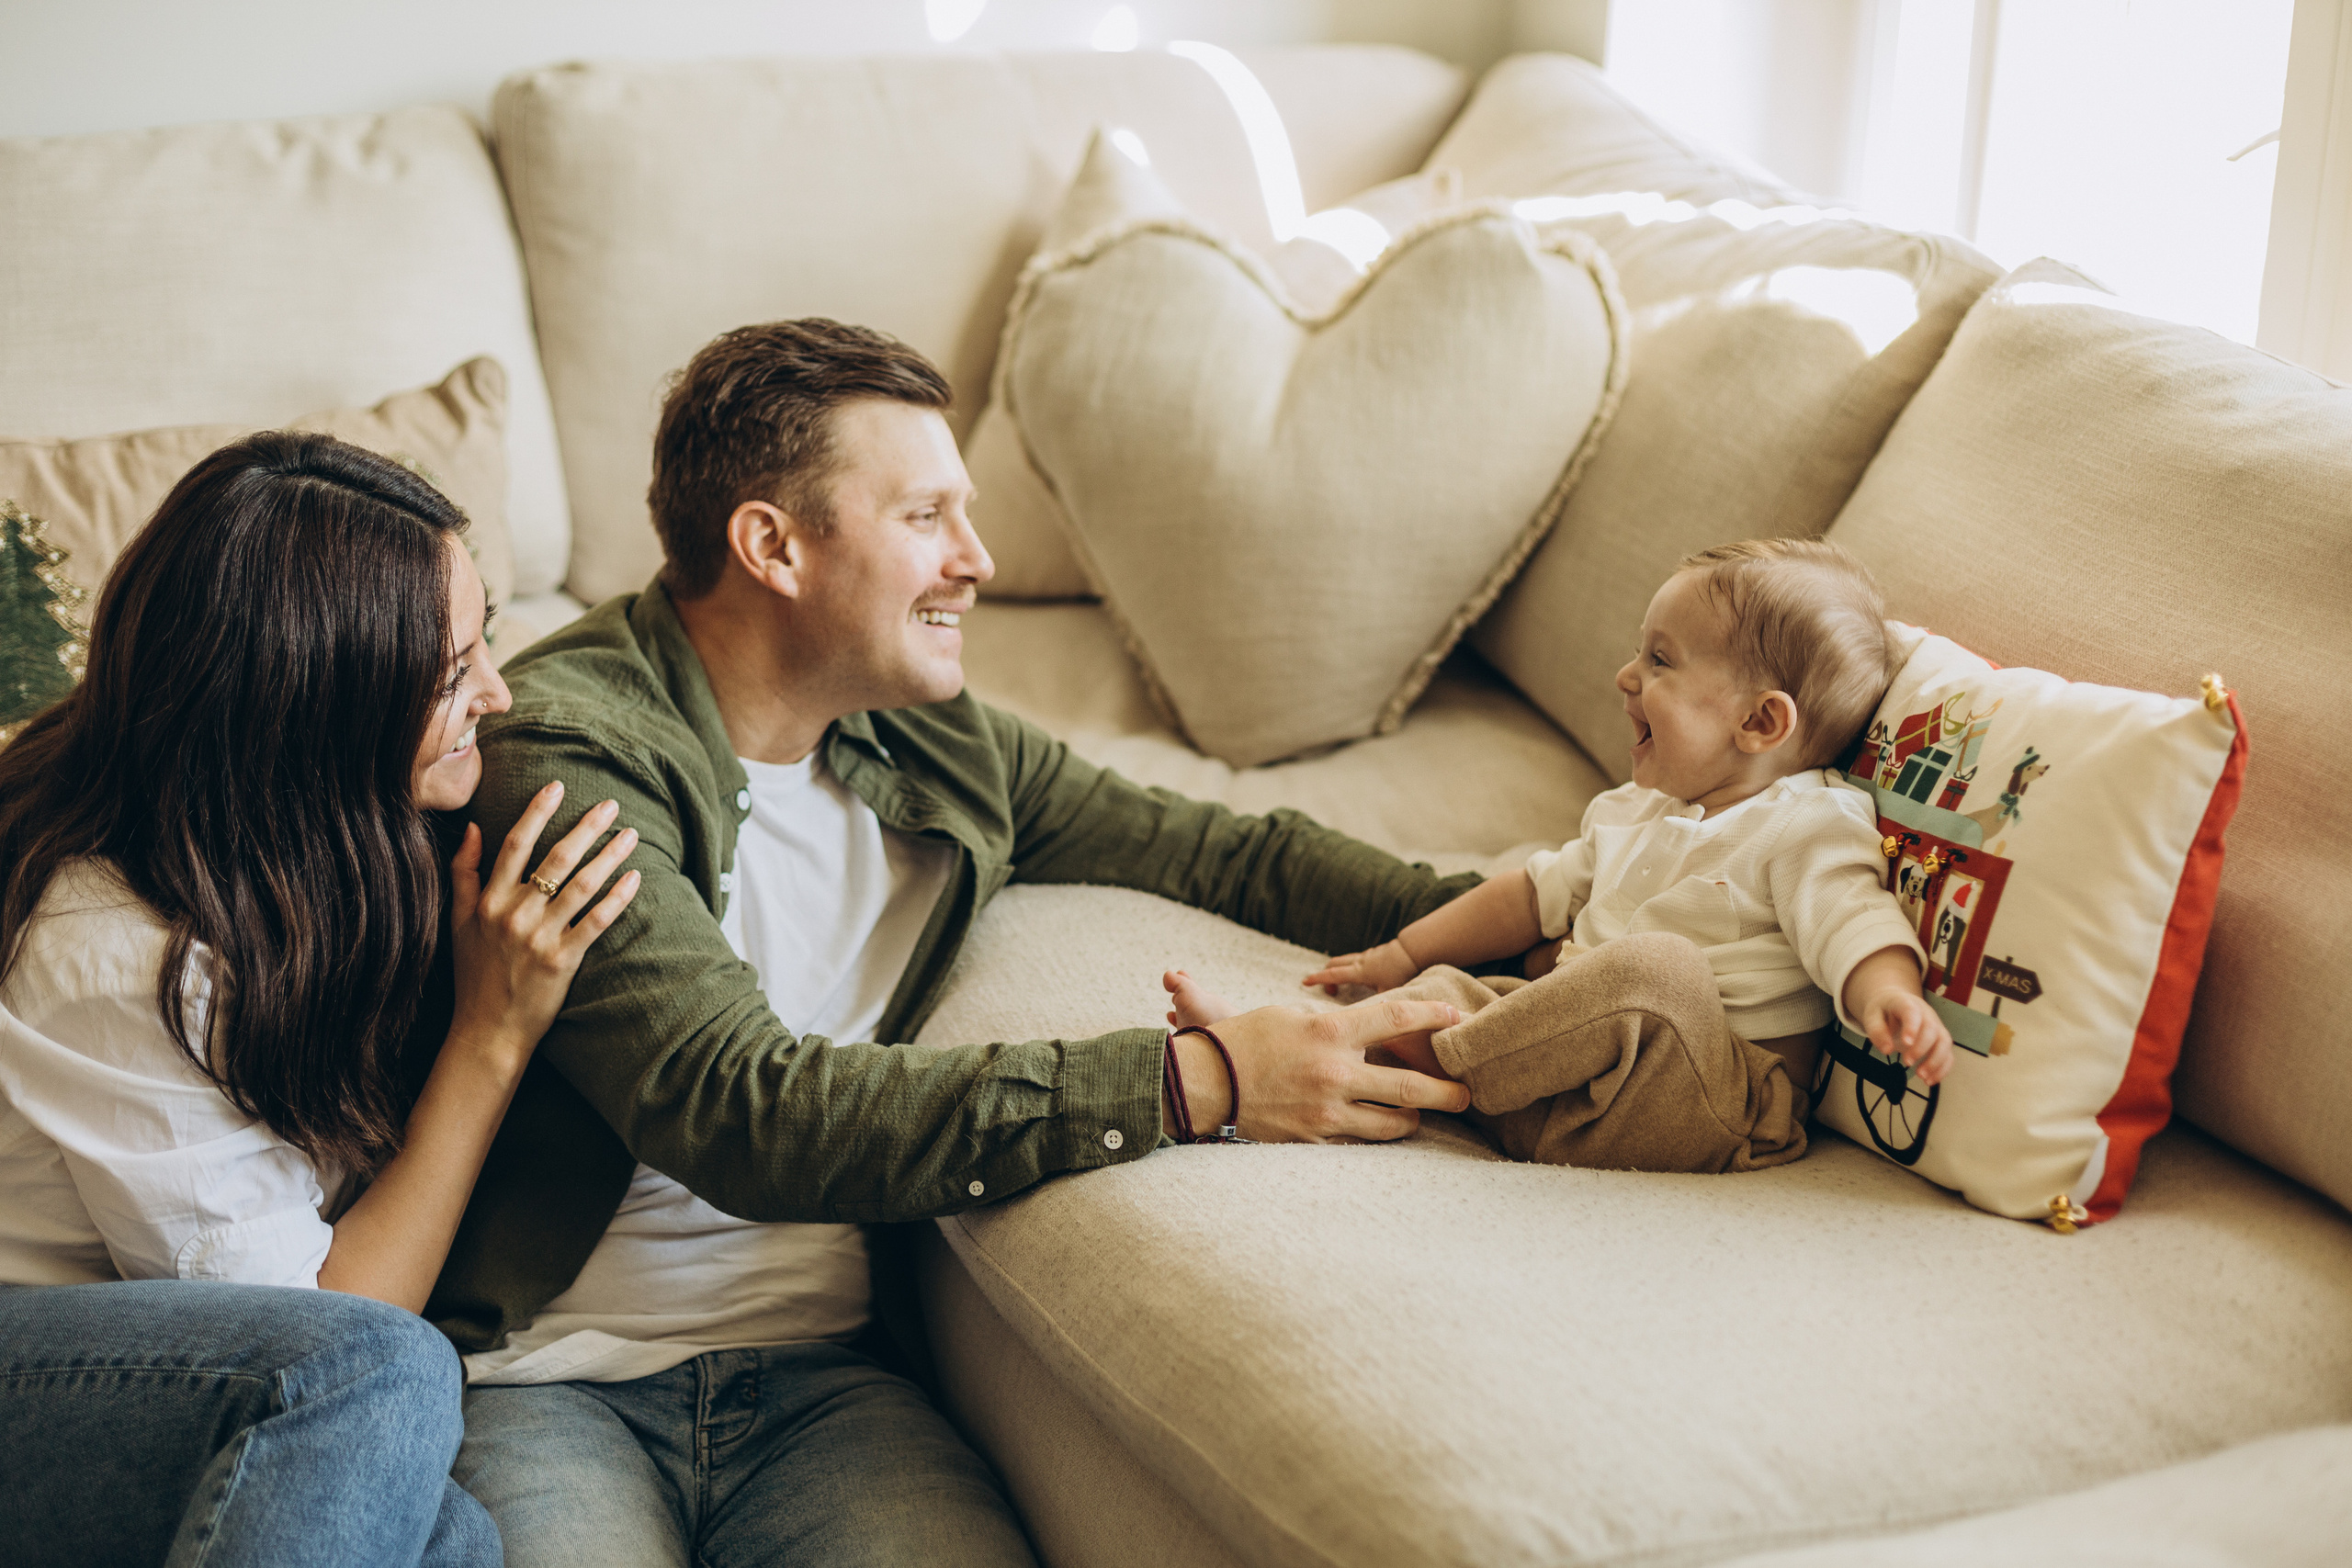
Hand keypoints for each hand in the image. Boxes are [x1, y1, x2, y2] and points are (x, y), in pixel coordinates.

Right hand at [448, 781, 641, 1067]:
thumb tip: (470, 828)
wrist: (487, 1030)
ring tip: (630, 835)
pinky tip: (635, 879)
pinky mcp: (563, 961)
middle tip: (610, 804)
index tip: (557, 786)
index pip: (515, 844)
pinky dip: (617, 899)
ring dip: (609, 856)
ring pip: (581, 886)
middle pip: (556, 859)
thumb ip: (462, 873)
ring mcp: (540, 937)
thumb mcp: (457, 922)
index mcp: (489, 900)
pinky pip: (596, 922)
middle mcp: (514, 914)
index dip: (537, 812)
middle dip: (585, 827)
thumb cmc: (474, 974)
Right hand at [1170, 992, 1469, 1141]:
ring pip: (1391, 1123)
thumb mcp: (1288, 1016)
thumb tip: (1360, 1029)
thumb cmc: (1243, 1041)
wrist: (1204, 1084)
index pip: (1395, 1019)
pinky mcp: (1315, 1139)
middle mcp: (1335, 1073)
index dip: (1432, 1017)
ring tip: (1419, 1113)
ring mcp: (1326, 1111)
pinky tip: (1382, 1128)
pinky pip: (1360, 1140)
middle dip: (1445, 1092)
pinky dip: (1376, 1134)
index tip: (1457, 1018)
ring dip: (1412, 1118)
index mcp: (1329, 1033)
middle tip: (1467, 1094)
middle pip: (1408, 1086)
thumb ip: (1330, 1024)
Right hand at [1302, 939, 1418, 996]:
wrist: (1416, 950)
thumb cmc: (1402, 972)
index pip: (1333, 974)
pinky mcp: (1375, 954)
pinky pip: (1357, 959)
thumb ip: (1376, 1007)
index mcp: (1359, 971)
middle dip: (1325, 975)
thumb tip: (1368, 1026)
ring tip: (1339, 985)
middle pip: (1335, 964)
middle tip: (1324, 989)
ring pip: (1345, 960)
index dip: (1318, 979)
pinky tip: (1359, 978)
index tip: (1305, 982)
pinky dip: (1351, 967)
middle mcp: (1360, 961)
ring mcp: (1367, 956)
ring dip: (1339, 970)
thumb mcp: (1388, 992)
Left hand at [1841, 947, 1954, 1084]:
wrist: (1894, 1003)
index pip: (1913, 1012)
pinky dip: (1942, 1069)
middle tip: (1908, 1062)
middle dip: (1922, 1048)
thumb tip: (1887, 1049)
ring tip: (1921, 1076)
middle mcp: (1926, 1014)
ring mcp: (1936, 1026)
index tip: (1906, 1043)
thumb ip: (1877, 1031)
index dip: (1912, 1027)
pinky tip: (1929, 1080)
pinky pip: (1948, 1054)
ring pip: (1945, 1042)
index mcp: (1907, 1003)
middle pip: (1932, 1028)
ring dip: (1936, 1061)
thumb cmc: (1883, 1010)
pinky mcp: (1940, 1040)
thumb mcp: (1872, 1017)